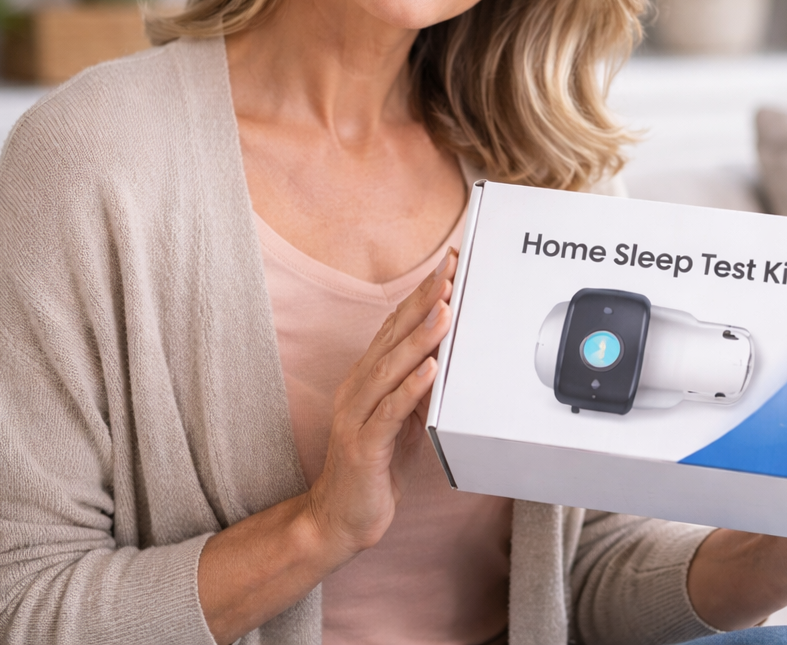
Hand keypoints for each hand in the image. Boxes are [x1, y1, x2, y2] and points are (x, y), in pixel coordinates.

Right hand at [197, 248, 456, 644]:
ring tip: (445, 310)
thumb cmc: (373, 468)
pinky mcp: (363, 446)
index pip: (395, 327)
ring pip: (390, 368)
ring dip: (420, 337)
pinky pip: (389, 412)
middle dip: (422, 302)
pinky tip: (430, 369)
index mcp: (367, 379)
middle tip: (448, 271)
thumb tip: (445, 355)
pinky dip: (411, 388)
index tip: (446, 266)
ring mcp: (356, 416)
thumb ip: (419, 387)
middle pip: (392, 337)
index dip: (420, 295)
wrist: (338, 519)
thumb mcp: (403, 419)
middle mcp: (357, 389)